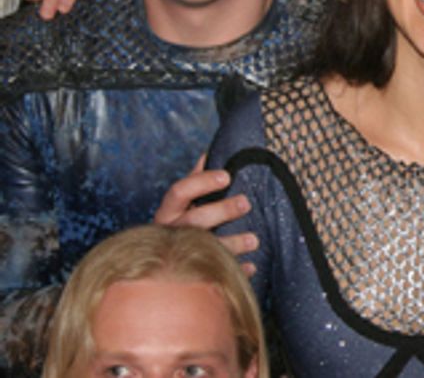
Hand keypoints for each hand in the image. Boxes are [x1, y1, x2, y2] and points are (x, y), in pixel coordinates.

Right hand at [155, 156, 257, 273]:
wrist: (161, 270)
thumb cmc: (179, 226)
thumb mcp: (183, 204)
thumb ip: (195, 180)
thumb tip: (208, 152)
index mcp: (168, 212)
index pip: (179, 192)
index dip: (202, 182)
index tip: (227, 176)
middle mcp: (169, 234)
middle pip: (194, 221)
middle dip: (222, 211)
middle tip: (246, 203)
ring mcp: (178, 257)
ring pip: (204, 249)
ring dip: (232, 243)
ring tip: (255, 240)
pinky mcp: (191, 277)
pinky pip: (213, 276)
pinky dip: (234, 271)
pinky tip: (250, 266)